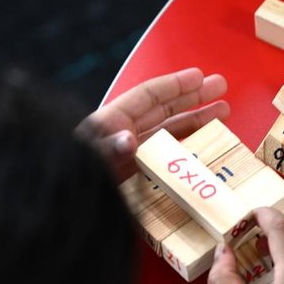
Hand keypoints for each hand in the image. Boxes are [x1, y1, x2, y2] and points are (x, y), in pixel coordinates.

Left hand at [75, 67, 229, 180]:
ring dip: (197, 122)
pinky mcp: (135, 176)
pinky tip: (204, 149)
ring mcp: (131, 155)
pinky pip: (166, 157)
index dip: (175, 85)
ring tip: (223, 114)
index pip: (149, 95)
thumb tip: (129, 139)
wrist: (60, 207)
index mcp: (110, 121)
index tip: (200, 76)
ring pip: (170, 132)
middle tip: (221, 86)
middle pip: (165, 109)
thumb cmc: (68, 175)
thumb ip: (106, 148)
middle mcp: (124, 134)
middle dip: (194, 97)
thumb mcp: (85, 158)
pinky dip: (186, 150)